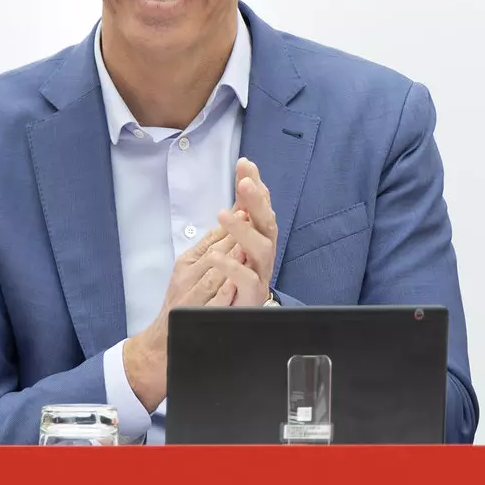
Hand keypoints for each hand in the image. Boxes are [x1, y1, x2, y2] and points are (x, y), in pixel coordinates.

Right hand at [122, 225, 239, 409]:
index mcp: (188, 262)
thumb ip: (210, 246)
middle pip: (213, 253)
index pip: (212, 239)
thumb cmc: (182, 300)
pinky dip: (223, 292)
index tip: (247, 210)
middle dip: (232, 238)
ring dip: (229, 262)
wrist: (164, 338)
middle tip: (250, 223)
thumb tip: (230, 220)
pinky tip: (235, 283)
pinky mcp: (194, 316)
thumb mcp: (191, 268)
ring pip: (212, 275)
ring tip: (244, 250)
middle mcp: (187, 276)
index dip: (231, 224)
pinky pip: (212, 303)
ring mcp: (191, 297)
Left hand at [211, 158, 278, 307]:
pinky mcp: (251, 296)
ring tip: (223, 214)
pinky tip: (217, 257)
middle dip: (257, 202)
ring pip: (260, 249)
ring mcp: (260, 275)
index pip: (259, 208)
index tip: (244, 164)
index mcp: (257, 239)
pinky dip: (233, 267)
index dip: (254, 186)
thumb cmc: (225, 281)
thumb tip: (242, 186)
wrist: (217, 320)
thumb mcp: (226, 244)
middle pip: (267, 224)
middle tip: (244, 183)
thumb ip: (236, 219)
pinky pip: (246, 280)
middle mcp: (263, 255)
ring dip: (243, 230)